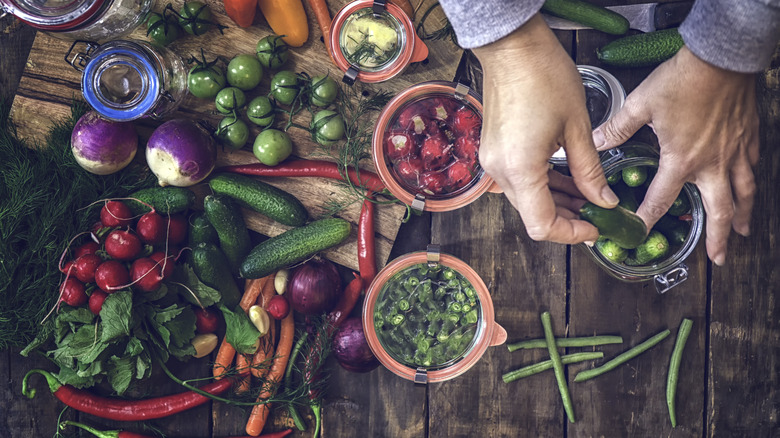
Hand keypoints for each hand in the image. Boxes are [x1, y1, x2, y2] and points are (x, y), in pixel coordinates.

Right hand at [471, 14, 618, 243]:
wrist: (512, 47)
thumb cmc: (543, 75)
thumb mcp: (577, 127)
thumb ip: (590, 171)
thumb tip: (604, 200)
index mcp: (521, 169)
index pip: (542, 225)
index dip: (571, 234)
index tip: (595, 228)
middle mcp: (500, 171)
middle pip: (533, 215)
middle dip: (567, 219)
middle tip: (599, 212)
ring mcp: (493, 162)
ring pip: (526, 200)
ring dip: (556, 202)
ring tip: (588, 194)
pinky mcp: (494, 151)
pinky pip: (519, 181)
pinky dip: (542, 186)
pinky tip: (566, 178)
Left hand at [592, 47, 758, 264]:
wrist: (722, 58)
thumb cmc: (682, 80)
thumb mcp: (641, 104)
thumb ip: (617, 128)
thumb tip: (595, 141)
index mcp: (681, 160)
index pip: (661, 200)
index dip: (648, 218)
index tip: (640, 233)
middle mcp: (711, 163)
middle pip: (719, 210)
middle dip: (719, 237)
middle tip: (718, 258)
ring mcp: (734, 152)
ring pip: (743, 194)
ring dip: (742, 217)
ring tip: (743, 234)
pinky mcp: (748, 138)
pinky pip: (752, 168)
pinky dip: (751, 183)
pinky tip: (749, 189)